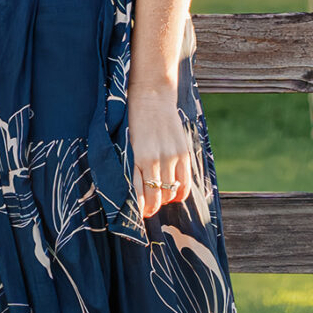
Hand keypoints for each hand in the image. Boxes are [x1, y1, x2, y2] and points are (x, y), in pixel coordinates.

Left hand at [128, 84, 193, 220]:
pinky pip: (184, 183)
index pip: (138, 194)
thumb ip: (132, 165)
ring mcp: (170, 157)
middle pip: (155, 197)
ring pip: (170, 192)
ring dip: (164, 201)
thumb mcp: (128, 144)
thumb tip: (137, 188)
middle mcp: (153, 160)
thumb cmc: (134, 120)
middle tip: (148, 211)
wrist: (151, 97)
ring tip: (160, 201)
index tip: (137, 215)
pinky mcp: (183, 153)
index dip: (139, 209)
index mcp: (136, 158)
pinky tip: (174, 194)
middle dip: (151, 208)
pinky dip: (179, 193)